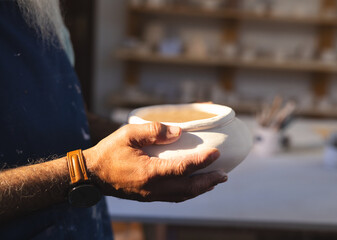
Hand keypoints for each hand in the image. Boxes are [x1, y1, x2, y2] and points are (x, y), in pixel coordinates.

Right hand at [84, 122, 226, 201]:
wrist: (91, 174)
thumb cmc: (108, 152)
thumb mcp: (127, 135)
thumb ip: (153, 131)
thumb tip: (178, 132)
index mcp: (149, 172)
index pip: (183, 168)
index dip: (202, 161)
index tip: (216, 153)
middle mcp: (153, 188)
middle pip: (188, 188)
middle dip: (209, 181)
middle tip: (224, 174)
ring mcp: (150, 195)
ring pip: (182, 195)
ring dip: (201, 188)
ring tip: (215, 181)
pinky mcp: (148, 197)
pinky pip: (173, 197)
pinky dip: (188, 192)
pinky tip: (193, 186)